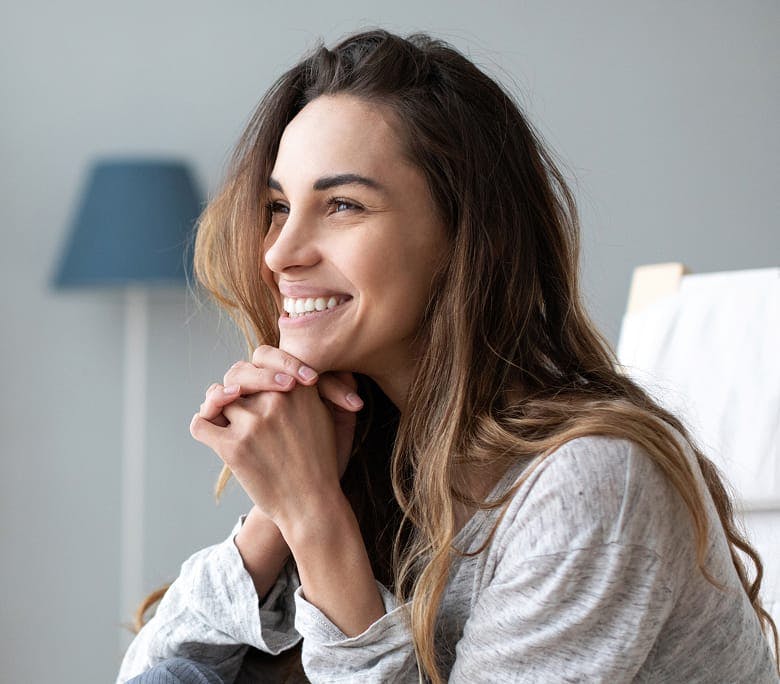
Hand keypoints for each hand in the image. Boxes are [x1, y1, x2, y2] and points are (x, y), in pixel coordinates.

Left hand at [190, 346, 362, 525]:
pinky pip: (200, 423)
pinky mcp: (233, 447)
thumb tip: (319, 370)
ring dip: (217, 407)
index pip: (264, 357)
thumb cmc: (323, 464)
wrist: (312, 506)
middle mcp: (276, 400)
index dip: (257, 368)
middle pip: (237, 373)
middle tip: (235, 398)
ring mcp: (253, 423)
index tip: (259, 384)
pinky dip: (202, 424)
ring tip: (223, 419)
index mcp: (300, 389)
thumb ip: (327, 389)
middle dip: (234, 385)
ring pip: (219, 398)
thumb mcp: (336, 420)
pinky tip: (212, 432)